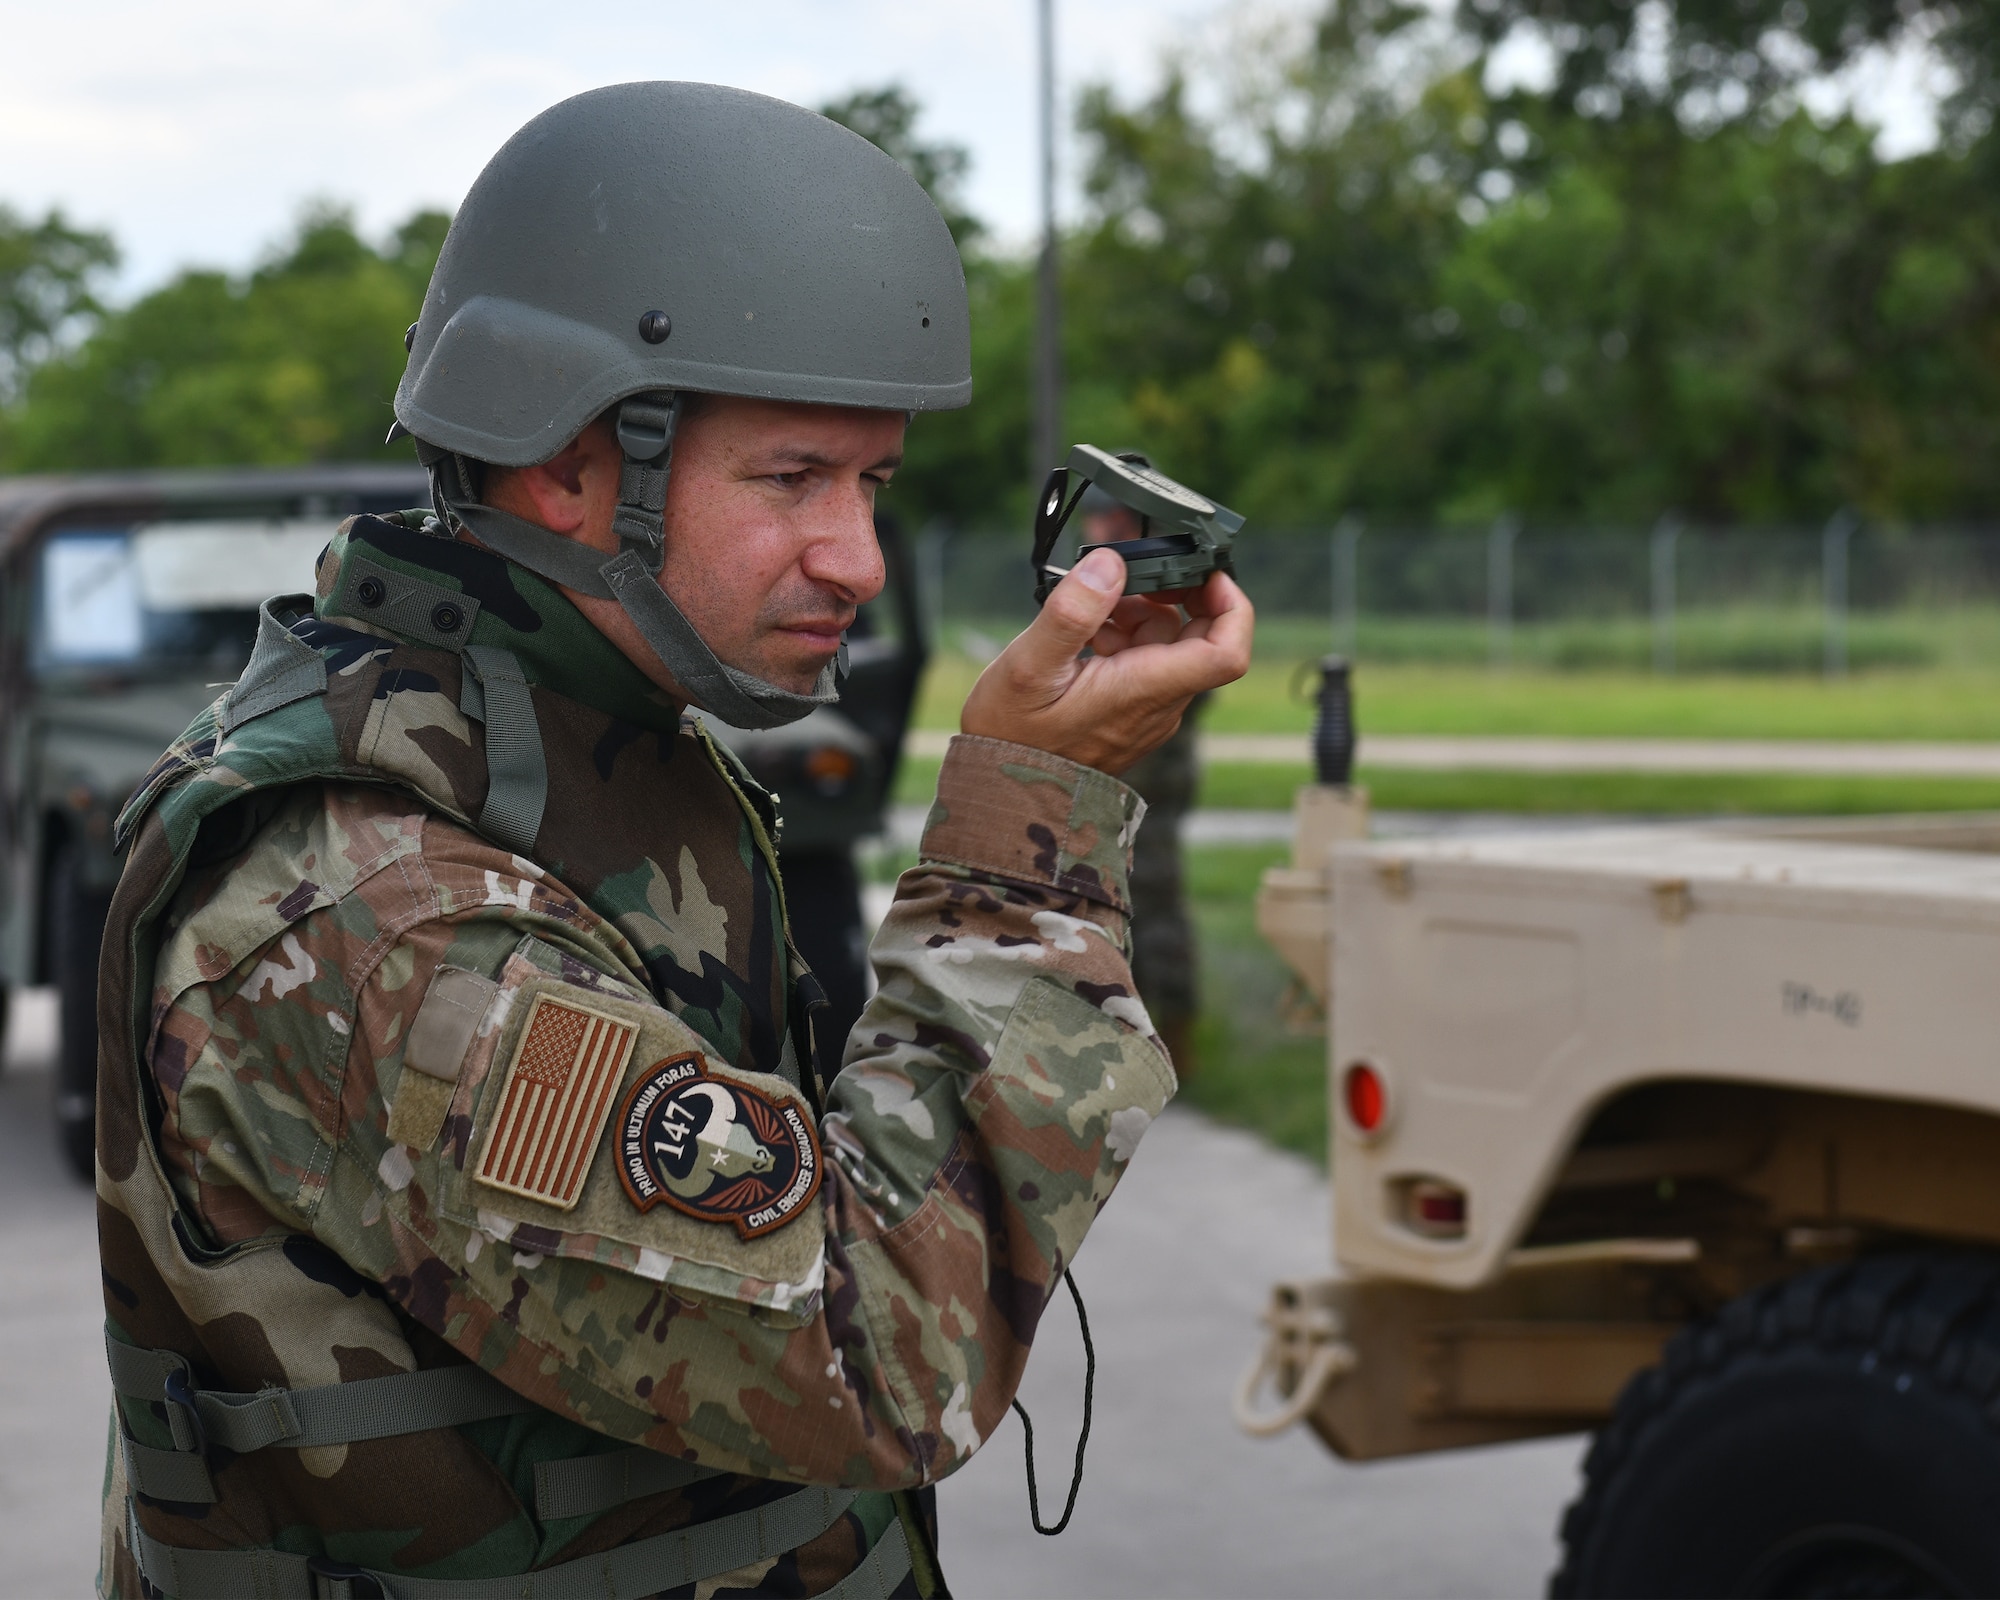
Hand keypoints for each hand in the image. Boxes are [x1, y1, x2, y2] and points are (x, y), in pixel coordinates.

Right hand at [959, 547, 1253, 774]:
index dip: (1230, 605)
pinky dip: (1122, 639)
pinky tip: (1084, 637)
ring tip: (1087, 614)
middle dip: (1169, 597)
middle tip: (1124, 579)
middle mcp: (1158, 705)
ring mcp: (1147, 712)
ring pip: (1168, 647)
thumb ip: (1073, 612)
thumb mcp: (1029, 666)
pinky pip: (1145, 664)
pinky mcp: (1130, 714)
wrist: (1003, 793)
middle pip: (1200, 638)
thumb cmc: (1012, 737)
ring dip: (1136, 616)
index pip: (1227, 652)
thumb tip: (1110, 564)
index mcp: (1145, 690)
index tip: (1202, 573)